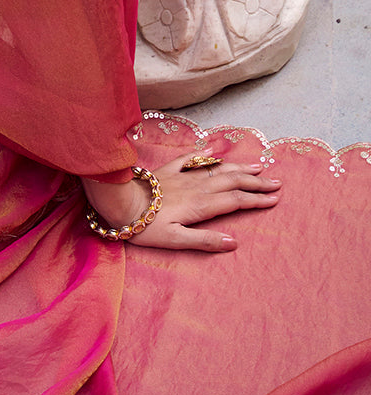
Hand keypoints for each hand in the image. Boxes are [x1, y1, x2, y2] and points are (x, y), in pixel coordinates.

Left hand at [82, 146, 280, 251]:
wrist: (118, 202)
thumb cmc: (145, 226)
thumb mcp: (175, 240)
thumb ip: (204, 241)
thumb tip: (234, 242)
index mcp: (200, 205)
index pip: (235, 200)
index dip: (256, 200)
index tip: (275, 199)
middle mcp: (196, 187)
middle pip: (232, 181)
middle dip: (256, 181)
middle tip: (277, 181)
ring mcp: (182, 176)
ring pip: (217, 169)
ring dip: (239, 167)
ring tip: (257, 165)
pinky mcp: (168, 170)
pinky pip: (191, 159)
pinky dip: (206, 155)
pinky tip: (214, 152)